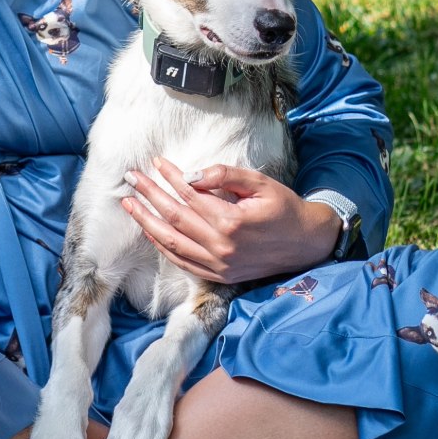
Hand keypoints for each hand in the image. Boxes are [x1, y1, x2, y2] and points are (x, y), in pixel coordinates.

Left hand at [121, 158, 340, 283]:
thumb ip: (225, 175)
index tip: (155, 162)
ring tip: (129, 204)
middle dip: (149, 195)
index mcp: (231, 222)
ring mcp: (219, 265)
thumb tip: (191, 175)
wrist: (307, 243)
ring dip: (147, 221)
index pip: (190, 195)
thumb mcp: (260, 183)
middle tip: (131, 178)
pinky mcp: (219, 276)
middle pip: (174, 217)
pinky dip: (163, 245)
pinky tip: (150, 230)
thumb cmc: (284, 208)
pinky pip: (182, 261)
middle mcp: (222, 247)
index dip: (170, 177)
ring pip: (171, 242)